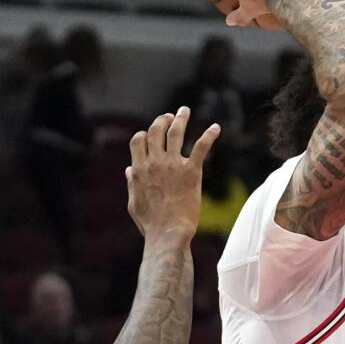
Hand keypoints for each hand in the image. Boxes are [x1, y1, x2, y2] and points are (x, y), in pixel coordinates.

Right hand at [125, 107, 217, 238]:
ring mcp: (173, 165)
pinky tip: (216, 127)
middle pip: (156, 131)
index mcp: (140, 169)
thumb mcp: (134, 203)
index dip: (144, 134)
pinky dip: (209, 135)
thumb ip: (131, 184)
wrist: (169, 233)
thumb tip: (128, 169)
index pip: (139, 140)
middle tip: (170, 116)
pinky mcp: (192, 172)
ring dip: (180, 118)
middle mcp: (155, 162)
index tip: (150, 133)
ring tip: (184, 111)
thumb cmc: (151, 223)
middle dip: (162, 120)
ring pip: (176, 132)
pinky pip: (201, 147)